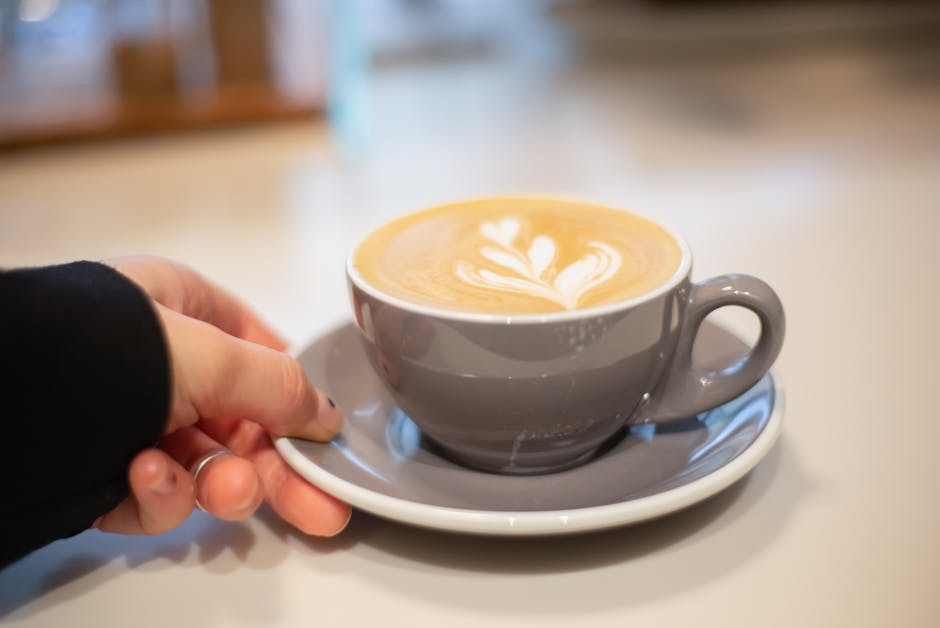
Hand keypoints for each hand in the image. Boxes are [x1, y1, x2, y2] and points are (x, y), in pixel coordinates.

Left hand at [93, 256, 350, 536]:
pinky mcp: (103, 467)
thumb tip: (326, 414)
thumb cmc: (104, 353)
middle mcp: (160, 362)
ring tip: (224, 490)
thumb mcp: (212, 359)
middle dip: (275, 468)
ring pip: (204, 465)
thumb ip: (279, 387)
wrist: (6, 407)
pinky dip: (159, 495)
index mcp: (183, 308)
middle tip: (316, 510)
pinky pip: (154, 491)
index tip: (324, 438)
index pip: (260, 352)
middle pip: (240, 422)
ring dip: (222, 484)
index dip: (295, 396)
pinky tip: (144, 478)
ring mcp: (131, 417)